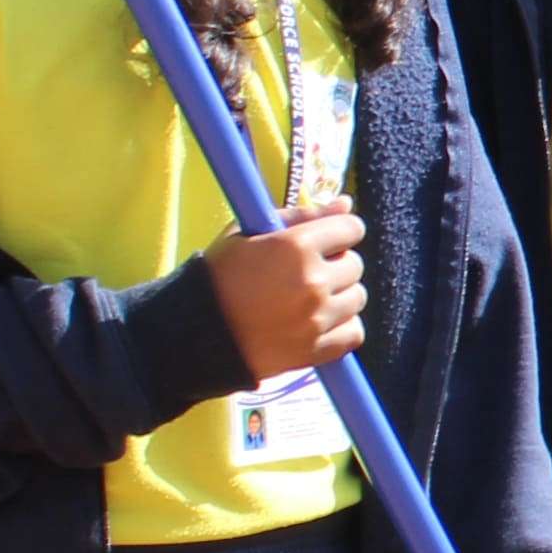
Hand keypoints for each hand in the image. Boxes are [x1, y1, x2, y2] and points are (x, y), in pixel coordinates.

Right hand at [207, 209, 366, 375]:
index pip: (351, 228)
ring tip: (306, 299)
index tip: (324, 241)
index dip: (338, 232)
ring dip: (338, 295)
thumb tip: (346, 202)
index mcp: (296, 246)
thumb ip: (302, 215)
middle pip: (355, 264)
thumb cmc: (219, 275)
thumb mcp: (249, 232)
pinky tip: (316, 322)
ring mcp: (317, 318)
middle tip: (305, 272)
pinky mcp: (316, 350)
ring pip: (356, 298)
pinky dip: (341, 327)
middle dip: (335, 264)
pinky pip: (354, 333)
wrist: (194, 332)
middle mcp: (313, 282)